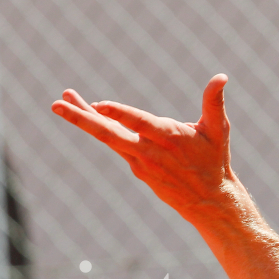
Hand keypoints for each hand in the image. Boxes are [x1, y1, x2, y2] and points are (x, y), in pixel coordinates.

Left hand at [51, 75, 235, 218]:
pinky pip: (115, 144)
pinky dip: (101, 128)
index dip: (120, 114)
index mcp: (170, 138)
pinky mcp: (137, 168)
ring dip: (83, 119)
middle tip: (57, 105)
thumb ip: (214, 102)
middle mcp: (150, 151)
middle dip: (82, 119)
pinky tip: (89, 113)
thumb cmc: (214, 160)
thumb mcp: (218, 130)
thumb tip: (221, 77)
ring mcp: (140, 162)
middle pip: (110, 135)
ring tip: (60, 103)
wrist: (208, 201)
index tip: (99, 104)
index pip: (140, 124)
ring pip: (107, 138)